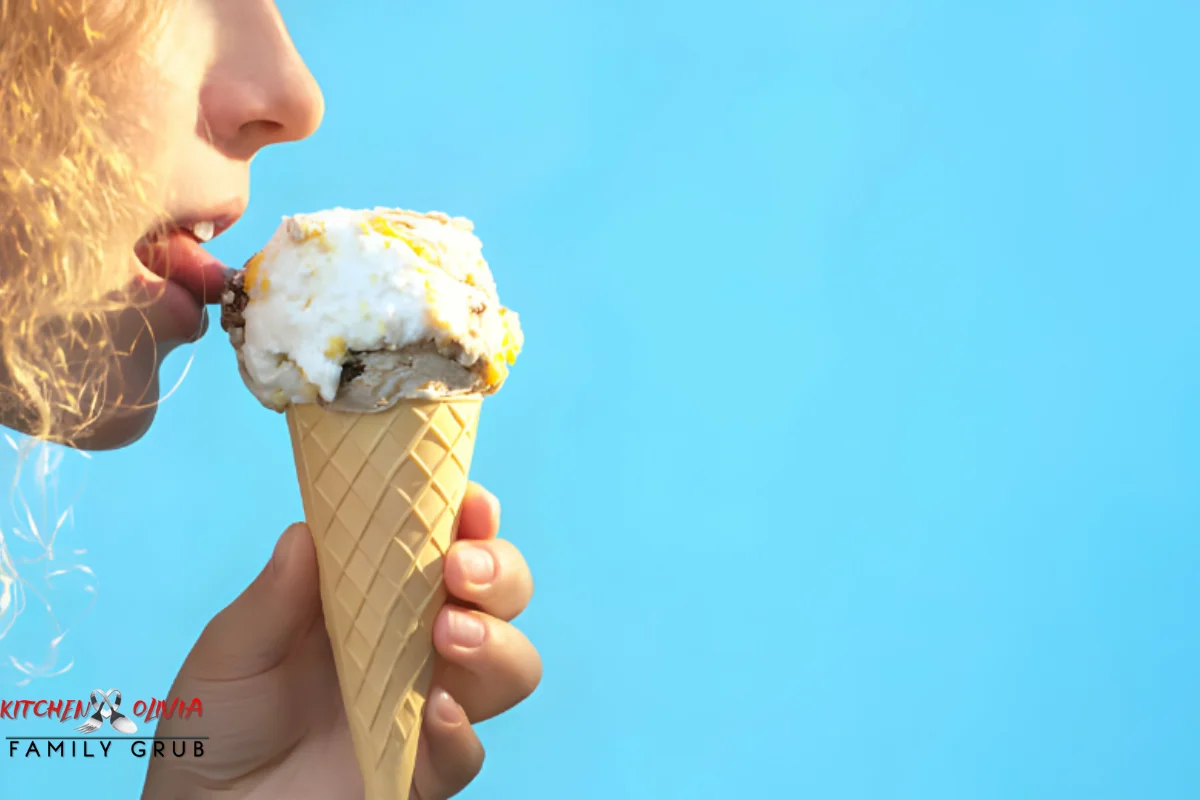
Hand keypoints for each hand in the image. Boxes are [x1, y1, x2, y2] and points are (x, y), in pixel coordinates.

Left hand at [143, 484, 539, 798]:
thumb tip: (308, 530)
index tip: (470, 503)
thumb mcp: (231, 649)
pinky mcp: (424, 771)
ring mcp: (430, 705)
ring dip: (497, 643)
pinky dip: (461, 731)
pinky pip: (469, 753)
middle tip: (460, 571)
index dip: (470, 515)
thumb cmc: (219, 717)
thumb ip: (274, 597)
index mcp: (382, 594)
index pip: (447, 540)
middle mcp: (420, 642)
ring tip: (448, 636)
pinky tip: (435, 713)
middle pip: (503, 593)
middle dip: (500, 572)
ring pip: (512, 667)